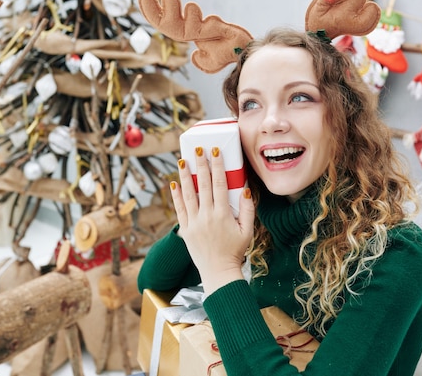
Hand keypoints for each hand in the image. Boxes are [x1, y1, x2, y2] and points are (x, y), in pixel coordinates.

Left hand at [170, 146, 254, 294]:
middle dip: (200, 165)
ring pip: (188, 194)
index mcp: (222, 214)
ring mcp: (194, 222)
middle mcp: (206, 216)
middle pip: (202, 185)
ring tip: (182, 161)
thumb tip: (246, 188)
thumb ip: (248, 209)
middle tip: (198, 149)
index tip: (215, 152)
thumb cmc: (235, 251)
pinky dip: (176, 196)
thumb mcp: (247, 230)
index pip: (219, 184)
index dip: (217, 166)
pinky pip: (179, 209)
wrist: (218, 272)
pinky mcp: (185, 229)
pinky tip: (174, 183)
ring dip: (184, 176)